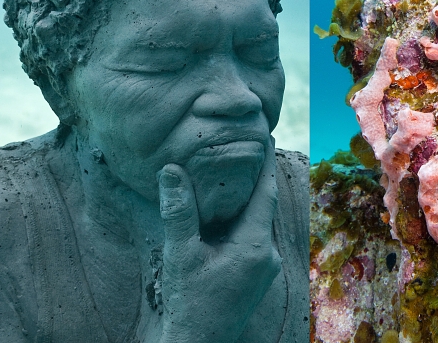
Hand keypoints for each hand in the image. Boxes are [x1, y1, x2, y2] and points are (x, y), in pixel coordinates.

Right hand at [150, 138, 280, 342]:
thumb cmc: (189, 303)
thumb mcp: (180, 254)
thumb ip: (178, 211)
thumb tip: (171, 170)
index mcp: (253, 246)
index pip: (265, 193)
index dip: (264, 163)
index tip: (264, 134)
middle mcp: (265, 256)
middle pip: (262, 205)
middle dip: (254, 176)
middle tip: (247, 144)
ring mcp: (262, 268)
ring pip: (256, 222)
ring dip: (245, 199)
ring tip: (233, 171)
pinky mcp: (254, 276)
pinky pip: (251, 237)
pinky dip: (240, 218)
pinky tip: (223, 210)